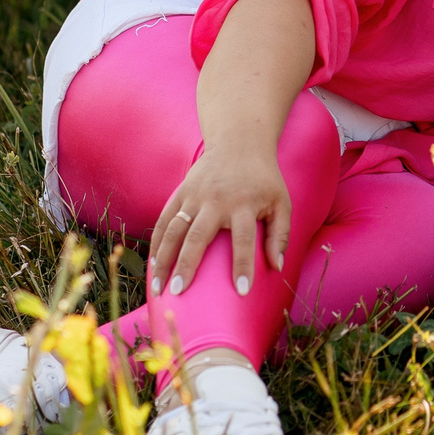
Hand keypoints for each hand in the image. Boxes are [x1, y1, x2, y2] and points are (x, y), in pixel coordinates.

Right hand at [147, 140, 292, 297]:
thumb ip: (280, 234)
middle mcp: (216, 200)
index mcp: (244, 204)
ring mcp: (194, 196)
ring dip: (163, 259)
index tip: (242, 291)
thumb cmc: (263, 179)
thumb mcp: (281, 202)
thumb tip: (277, 267)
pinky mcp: (180, 192)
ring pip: (173, 230)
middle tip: (179, 292)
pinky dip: (156, 242)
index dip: (244, 265)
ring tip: (158, 287)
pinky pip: (163, 220)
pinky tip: (152, 264)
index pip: (245, 239)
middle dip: (187, 265)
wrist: (239, 143)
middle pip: (198, 236)